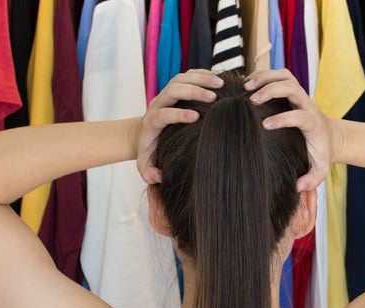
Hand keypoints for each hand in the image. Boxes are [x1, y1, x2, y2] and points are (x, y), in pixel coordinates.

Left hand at [132, 69, 224, 183]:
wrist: (144, 132)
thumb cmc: (150, 149)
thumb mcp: (146, 164)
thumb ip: (149, 172)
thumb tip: (159, 176)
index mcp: (152, 121)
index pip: (163, 113)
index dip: (178, 114)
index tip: (196, 117)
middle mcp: (158, 103)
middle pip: (173, 89)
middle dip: (193, 91)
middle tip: (213, 97)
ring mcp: (166, 92)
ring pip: (181, 78)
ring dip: (201, 79)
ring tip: (221, 84)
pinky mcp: (175, 86)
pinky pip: (188, 75)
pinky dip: (203, 74)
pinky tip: (219, 79)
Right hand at [244, 69, 341, 191]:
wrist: (329, 135)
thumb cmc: (320, 152)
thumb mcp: (320, 169)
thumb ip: (312, 179)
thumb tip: (298, 186)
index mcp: (312, 123)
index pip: (300, 115)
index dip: (284, 118)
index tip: (265, 125)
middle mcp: (307, 104)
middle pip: (292, 87)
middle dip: (271, 90)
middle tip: (251, 100)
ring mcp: (300, 94)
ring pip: (285, 76)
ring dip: (265, 78)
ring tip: (245, 87)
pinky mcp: (292, 89)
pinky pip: (279, 74)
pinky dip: (263, 75)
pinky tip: (247, 83)